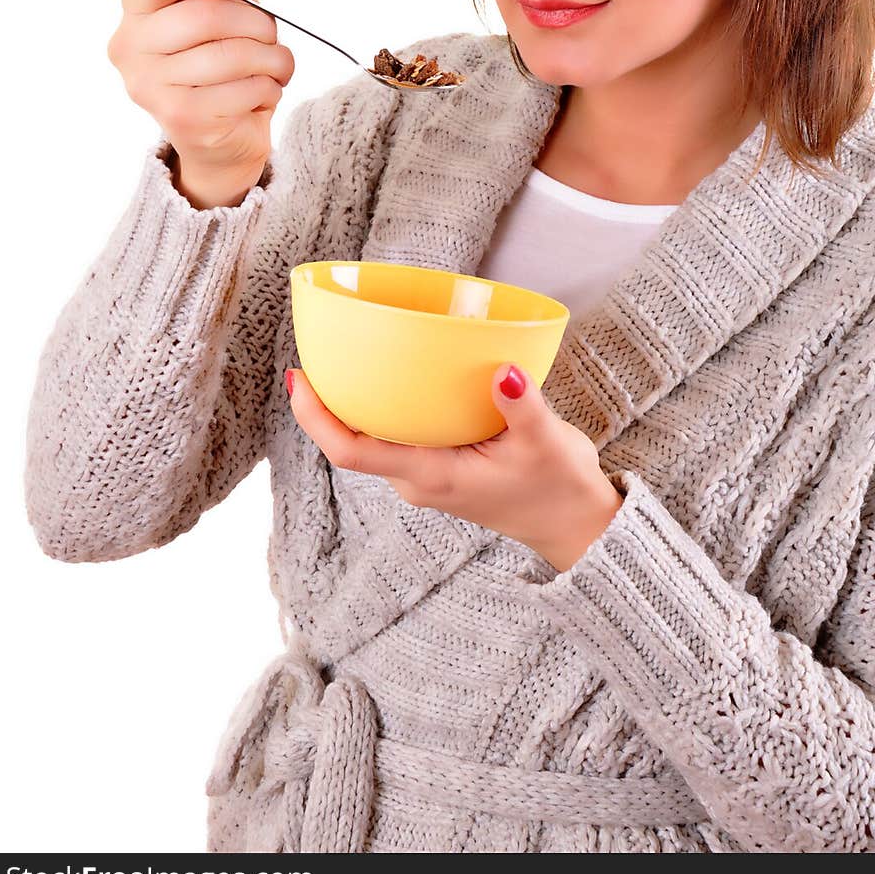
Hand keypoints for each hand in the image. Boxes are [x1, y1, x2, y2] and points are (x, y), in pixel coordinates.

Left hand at [285, 362, 623, 571]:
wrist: (576, 525)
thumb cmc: (559, 488)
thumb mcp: (547, 443)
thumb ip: (523, 407)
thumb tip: (505, 370)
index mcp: (431, 476)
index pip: (351, 451)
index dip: (317, 417)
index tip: (299, 379)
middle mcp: (417, 479)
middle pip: (351, 440)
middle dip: (327, 400)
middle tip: (319, 348)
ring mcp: (426, 476)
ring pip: (373, 437)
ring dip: (355, 403)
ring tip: (346, 353)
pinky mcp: (439, 467)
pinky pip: (397, 435)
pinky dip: (386, 406)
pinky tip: (393, 373)